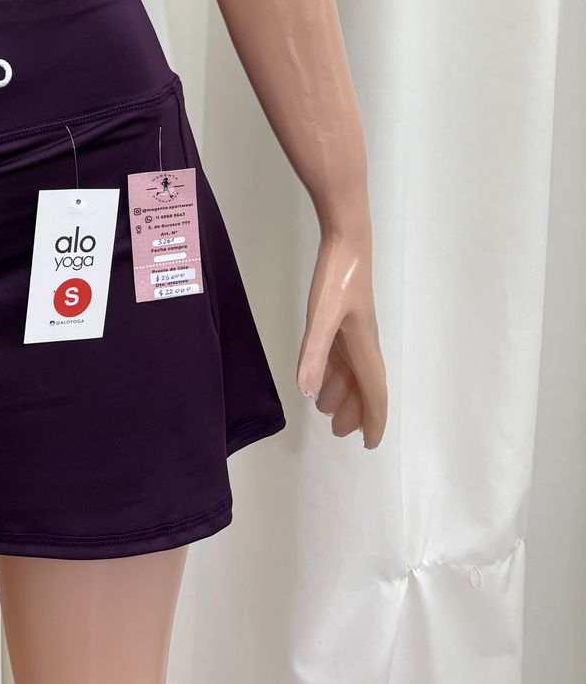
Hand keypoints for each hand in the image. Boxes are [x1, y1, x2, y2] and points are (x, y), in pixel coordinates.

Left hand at [296, 230, 387, 447]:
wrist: (346, 240)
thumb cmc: (337, 277)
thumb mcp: (321, 317)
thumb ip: (314, 354)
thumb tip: (309, 393)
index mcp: (364, 347)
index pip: (374, 393)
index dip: (373, 420)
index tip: (369, 444)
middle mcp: (364, 343)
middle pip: (365, 387)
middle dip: (356, 412)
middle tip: (340, 431)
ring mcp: (355, 330)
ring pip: (354, 371)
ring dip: (344, 393)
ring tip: (326, 409)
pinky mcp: (344, 317)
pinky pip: (344, 355)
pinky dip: (335, 371)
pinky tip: (322, 374)